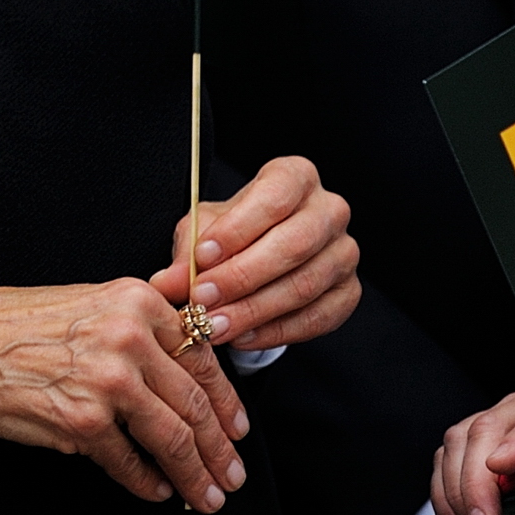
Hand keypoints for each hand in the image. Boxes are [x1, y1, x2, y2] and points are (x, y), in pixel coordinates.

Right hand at [0, 279, 249, 510]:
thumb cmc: (8, 326)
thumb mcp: (83, 306)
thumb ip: (136, 330)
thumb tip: (187, 378)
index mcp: (135, 302)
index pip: (203, 359)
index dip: (226, 403)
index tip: (237, 430)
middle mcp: (129, 337)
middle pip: (196, 405)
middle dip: (220, 449)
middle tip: (231, 476)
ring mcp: (108, 381)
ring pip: (174, 439)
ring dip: (196, 475)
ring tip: (207, 497)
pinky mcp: (83, 423)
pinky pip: (132, 464)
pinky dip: (148, 483)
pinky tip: (156, 491)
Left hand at [148, 155, 359, 353]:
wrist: (256, 254)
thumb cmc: (230, 232)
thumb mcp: (202, 232)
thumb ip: (187, 255)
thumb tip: (166, 284)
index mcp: (294, 177)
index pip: (273, 198)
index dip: (238, 229)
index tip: (203, 256)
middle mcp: (329, 211)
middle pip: (293, 245)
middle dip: (243, 277)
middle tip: (203, 300)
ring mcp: (343, 253)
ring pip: (305, 285)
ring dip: (254, 310)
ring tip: (214, 325)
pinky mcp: (348, 292)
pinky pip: (318, 316)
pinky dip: (277, 331)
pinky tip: (243, 337)